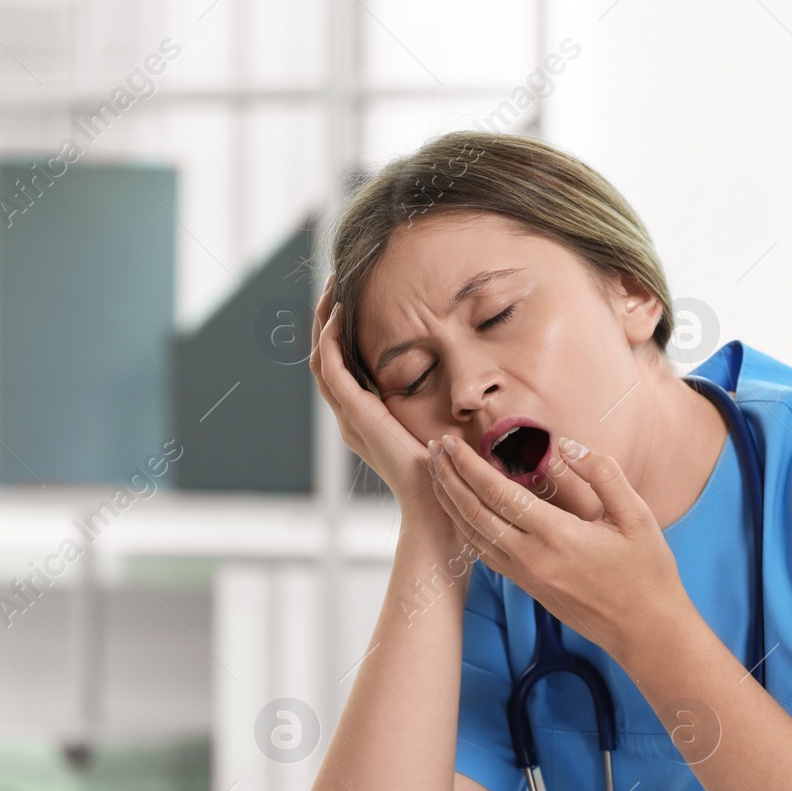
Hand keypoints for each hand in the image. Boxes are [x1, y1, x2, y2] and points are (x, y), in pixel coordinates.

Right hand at [308, 275, 446, 531]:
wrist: (437, 506)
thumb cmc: (447, 478)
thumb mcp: (441, 433)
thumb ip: (442, 413)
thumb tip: (469, 395)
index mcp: (366, 422)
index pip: (343, 371)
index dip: (341, 337)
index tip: (351, 303)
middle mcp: (351, 418)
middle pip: (324, 361)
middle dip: (326, 321)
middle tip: (332, 284)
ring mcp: (350, 417)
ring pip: (321, 360)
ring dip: (324, 322)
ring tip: (331, 288)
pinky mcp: (356, 414)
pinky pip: (332, 368)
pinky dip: (332, 338)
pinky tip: (341, 312)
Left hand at [426, 432, 688, 658]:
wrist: (645, 631)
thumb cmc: (647, 572)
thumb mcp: (637, 515)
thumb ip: (602, 474)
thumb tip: (567, 445)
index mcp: (556, 535)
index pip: (497, 493)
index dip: (468, 465)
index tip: (450, 441)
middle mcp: (530, 557)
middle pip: (472, 512)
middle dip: (448, 477)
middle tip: (432, 448)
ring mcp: (525, 575)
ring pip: (472, 534)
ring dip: (450, 501)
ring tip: (436, 473)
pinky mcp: (526, 586)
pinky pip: (484, 552)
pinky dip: (465, 527)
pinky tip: (460, 511)